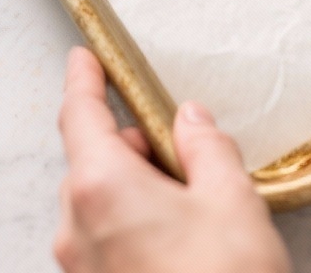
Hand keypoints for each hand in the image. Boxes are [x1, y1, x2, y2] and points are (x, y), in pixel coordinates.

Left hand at [54, 47, 291, 272]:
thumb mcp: (232, 200)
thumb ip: (208, 147)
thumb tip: (191, 120)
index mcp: (102, 189)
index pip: (79, 116)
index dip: (83, 81)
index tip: (84, 59)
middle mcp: (79, 230)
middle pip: (91, 163)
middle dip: (130, 145)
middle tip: (178, 143)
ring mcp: (84, 272)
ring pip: (99, 206)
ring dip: (135, 189)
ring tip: (193, 200)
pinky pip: (107, 243)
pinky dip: (135, 225)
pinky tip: (184, 238)